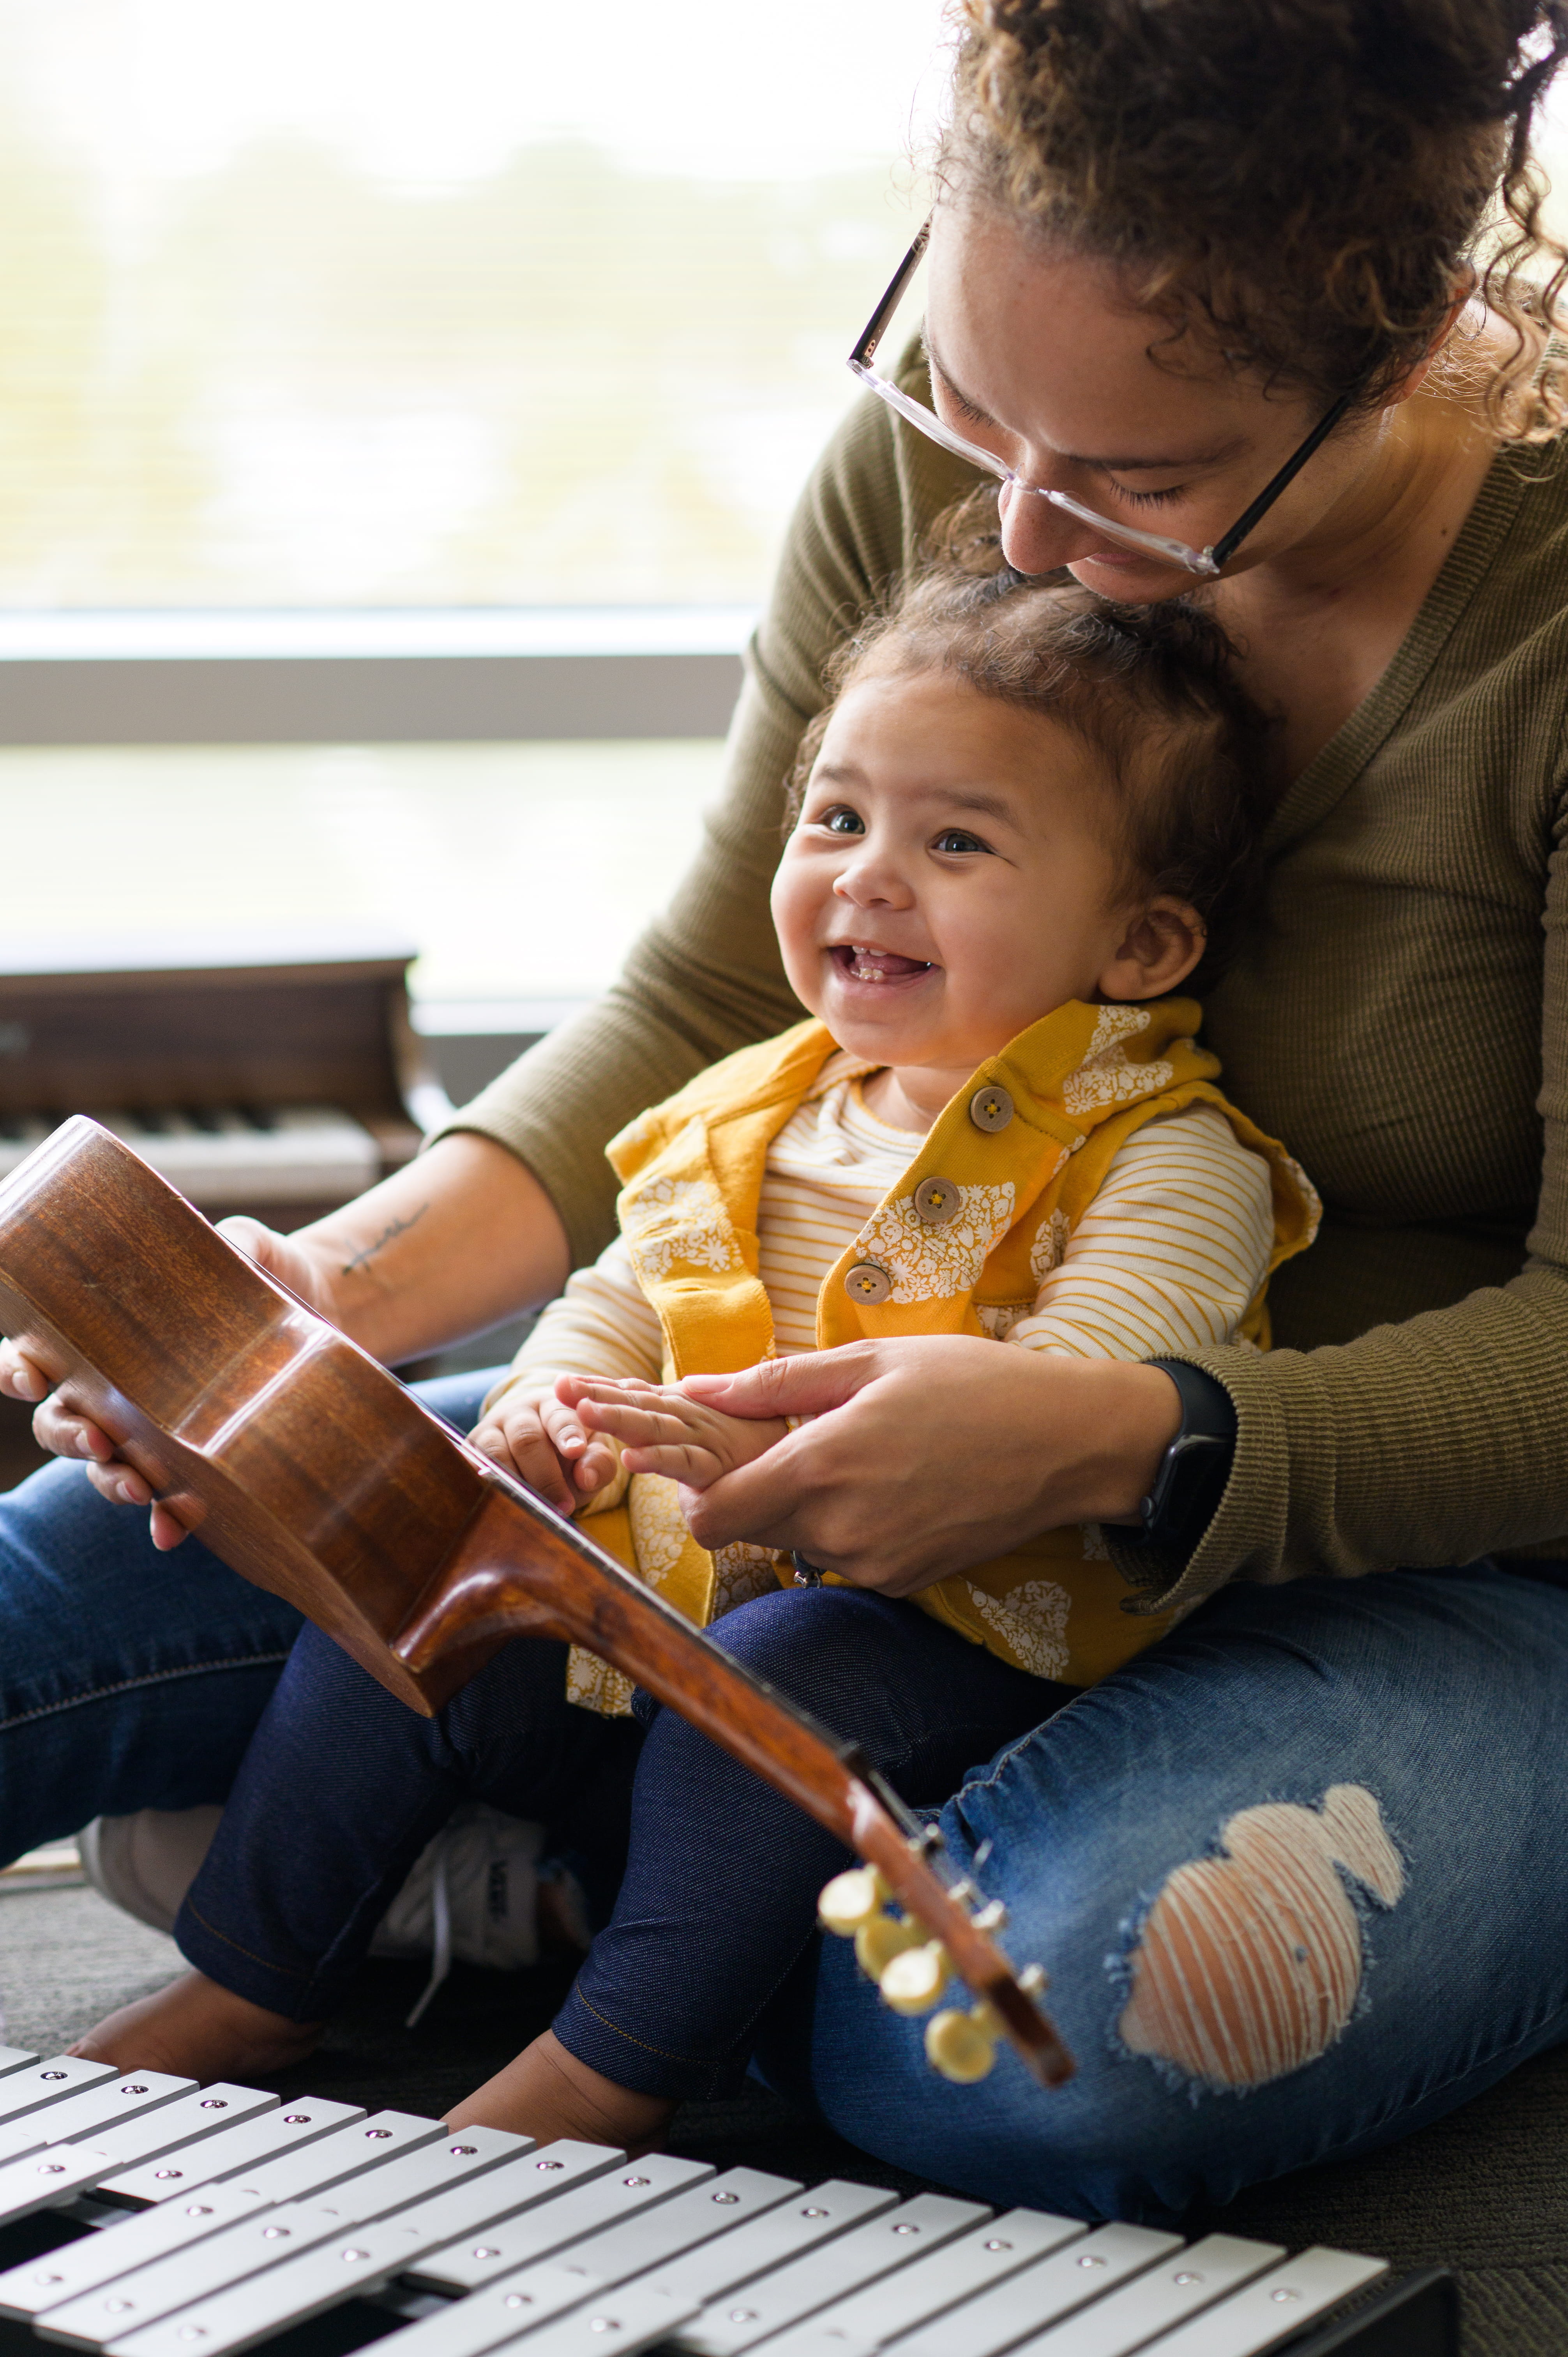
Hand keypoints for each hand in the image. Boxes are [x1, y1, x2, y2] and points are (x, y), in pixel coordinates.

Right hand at [0, 1216, 334, 1550]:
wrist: (328, 1310)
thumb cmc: (267, 1271)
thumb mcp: (249, 1245)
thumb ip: (232, 1241)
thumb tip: (226, 1243)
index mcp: (105, 1332)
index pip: (38, 1351)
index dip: (18, 1369)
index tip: (31, 1378)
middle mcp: (117, 1388)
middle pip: (59, 1421)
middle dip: (67, 1435)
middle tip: (96, 1438)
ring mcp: (153, 1429)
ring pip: (105, 1468)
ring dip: (111, 1482)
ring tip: (137, 1487)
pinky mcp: (199, 1460)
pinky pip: (169, 1502)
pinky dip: (165, 1520)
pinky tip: (172, 1531)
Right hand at [470, 1376, 621, 1515]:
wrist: (531, 1452)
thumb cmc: (568, 1454)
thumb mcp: (591, 1455)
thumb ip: (598, 1463)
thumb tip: (586, 1477)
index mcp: (553, 1406)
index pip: (559, 1416)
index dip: (567, 1433)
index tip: (576, 1450)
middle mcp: (518, 1413)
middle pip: (526, 1438)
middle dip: (546, 1476)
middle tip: (563, 1505)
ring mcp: (490, 1430)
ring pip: (495, 1453)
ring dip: (516, 1484)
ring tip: (535, 1511)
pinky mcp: (470, 1451)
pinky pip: (472, 1467)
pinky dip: (485, 1486)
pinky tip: (500, 1504)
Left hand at [566, 1374, 786, 1486]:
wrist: (822, 1453)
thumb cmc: (777, 1447)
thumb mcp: (726, 1440)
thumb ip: (693, 1440)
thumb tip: (666, 1446)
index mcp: (695, 1412)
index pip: (643, 1396)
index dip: (605, 1388)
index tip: (565, 1383)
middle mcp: (698, 1420)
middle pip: (642, 1406)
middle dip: (597, 1396)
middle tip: (557, 1387)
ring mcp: (708, 1441)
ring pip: (657, 1429)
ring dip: (618, 1419)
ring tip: (581, 1412)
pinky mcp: (723, 1467)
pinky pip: (686, 1464)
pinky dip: (658, 1460)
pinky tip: (629, 1458)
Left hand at [675, 1338, 1181, 1596]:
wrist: (1069, 1444)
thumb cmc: (974, 1386)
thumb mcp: (872, 1361)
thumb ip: (774, 1383)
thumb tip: (694, 1388)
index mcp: (824, 1467)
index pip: (710, 1516)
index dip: (696, 1490)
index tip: (716, 1455)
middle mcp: (841, 1530)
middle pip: (748, 1530)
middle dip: (750, 1490)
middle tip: (788, 1441)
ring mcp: (872, 1565)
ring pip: (795, 1544)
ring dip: (801, 1507)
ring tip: (853, 1456)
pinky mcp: (901, 1583)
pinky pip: (841, 1558)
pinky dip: (844, 1526)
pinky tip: (887, 1484)